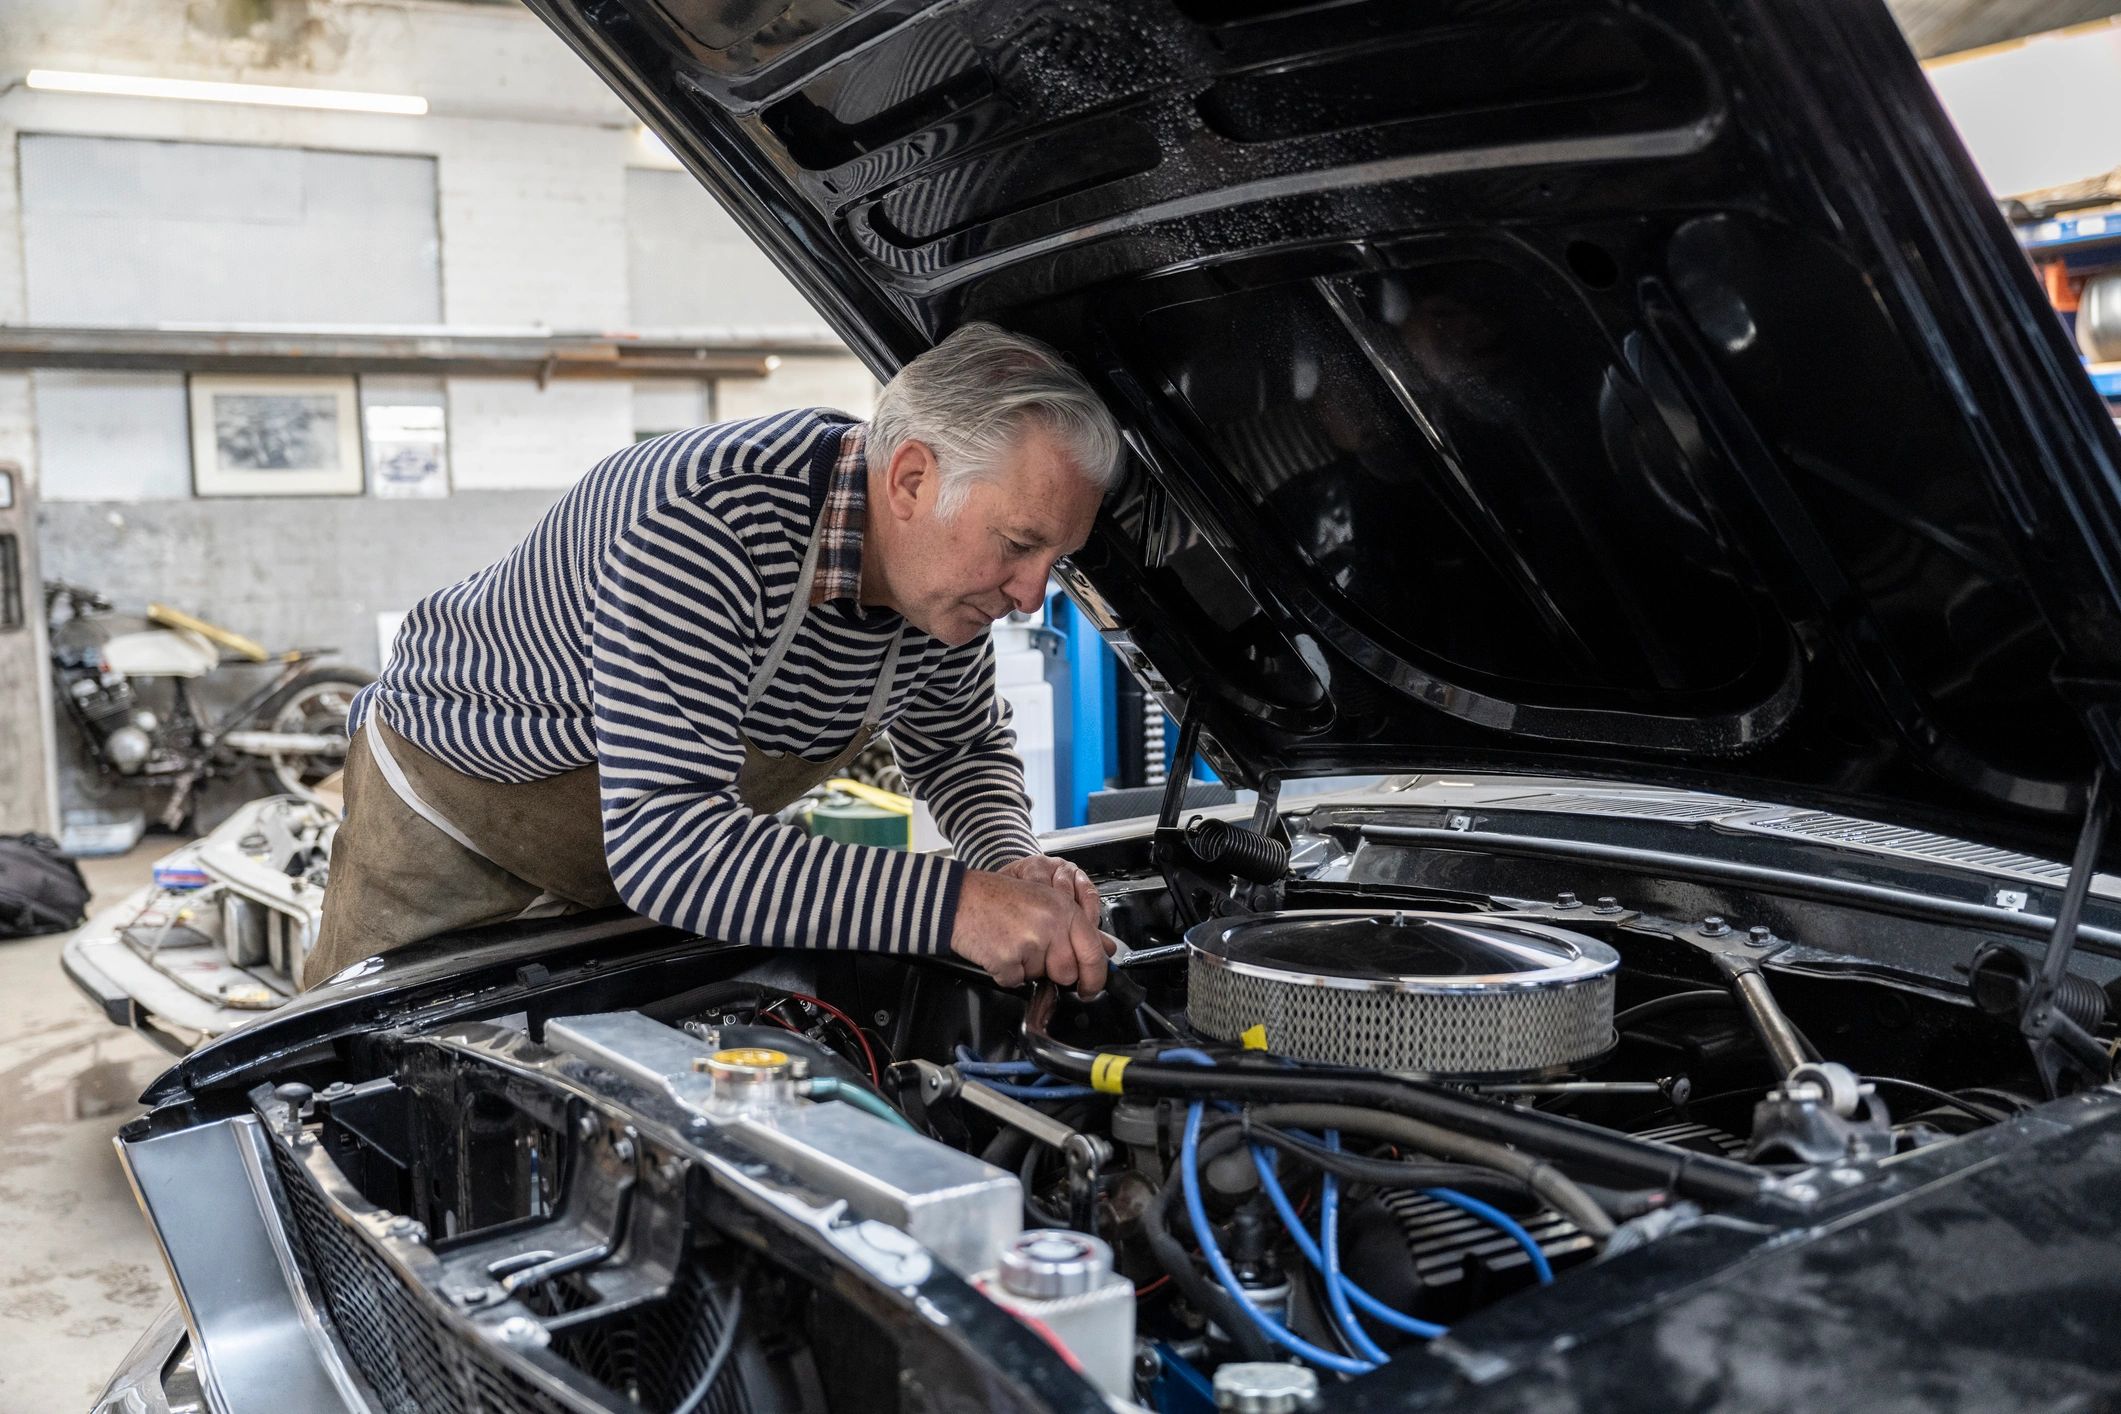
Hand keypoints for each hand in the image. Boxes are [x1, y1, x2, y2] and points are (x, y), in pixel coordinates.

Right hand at [948, 868, 1112, 996]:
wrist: (959, 898)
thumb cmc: (999, 898)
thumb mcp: (1046, 902)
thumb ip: (1079, 928)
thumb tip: (1107, 949)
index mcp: (1064, 909)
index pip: (1093, 953)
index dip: (1095, 978)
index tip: (1090, 988)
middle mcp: (1051, 924)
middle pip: (1066, 973)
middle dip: (1051, 970)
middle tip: (1031, 947)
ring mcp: (1029, 942)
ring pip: (1040, 978)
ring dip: (1026, 969)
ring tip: (1012, 942)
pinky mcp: (1007, 959)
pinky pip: (1014, 981)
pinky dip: (1005, 972)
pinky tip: (998, 949)